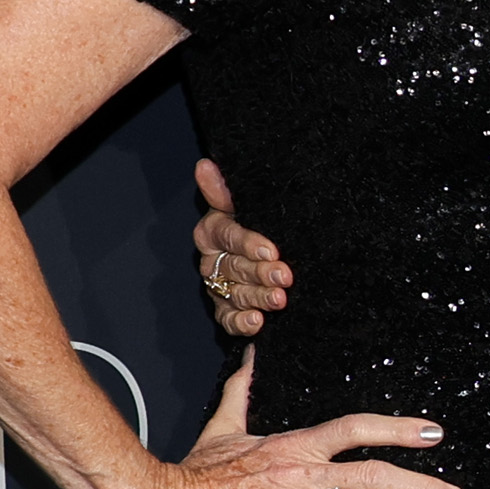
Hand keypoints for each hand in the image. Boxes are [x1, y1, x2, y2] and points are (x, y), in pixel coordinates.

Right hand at [106, 357, 462, 488]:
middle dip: (423, 484)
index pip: (355, 428)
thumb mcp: (221, 427)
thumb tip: (250, 357)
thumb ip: (242, 393)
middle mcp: (300, 474)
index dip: (399, 429)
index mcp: (292, 445)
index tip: (435, 434)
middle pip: (374, 473)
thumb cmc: (192, 474)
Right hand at [192, 157, 288, 339]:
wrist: (272, 253)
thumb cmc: (256, 223)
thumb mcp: (244, 205)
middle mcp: (213, 261)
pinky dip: (242, 323)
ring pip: (236, 294)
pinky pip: (229, 320)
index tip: (271, 250)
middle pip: (235, 267)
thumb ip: (224, 190)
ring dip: (257, 297)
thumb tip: (205, 165)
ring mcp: (219, 288)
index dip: (249, 244)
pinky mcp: (226, 311)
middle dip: (261, 273)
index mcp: (213, 231)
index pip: (228, 236)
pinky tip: (257, 322)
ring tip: (279, 299)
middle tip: (284, 277)